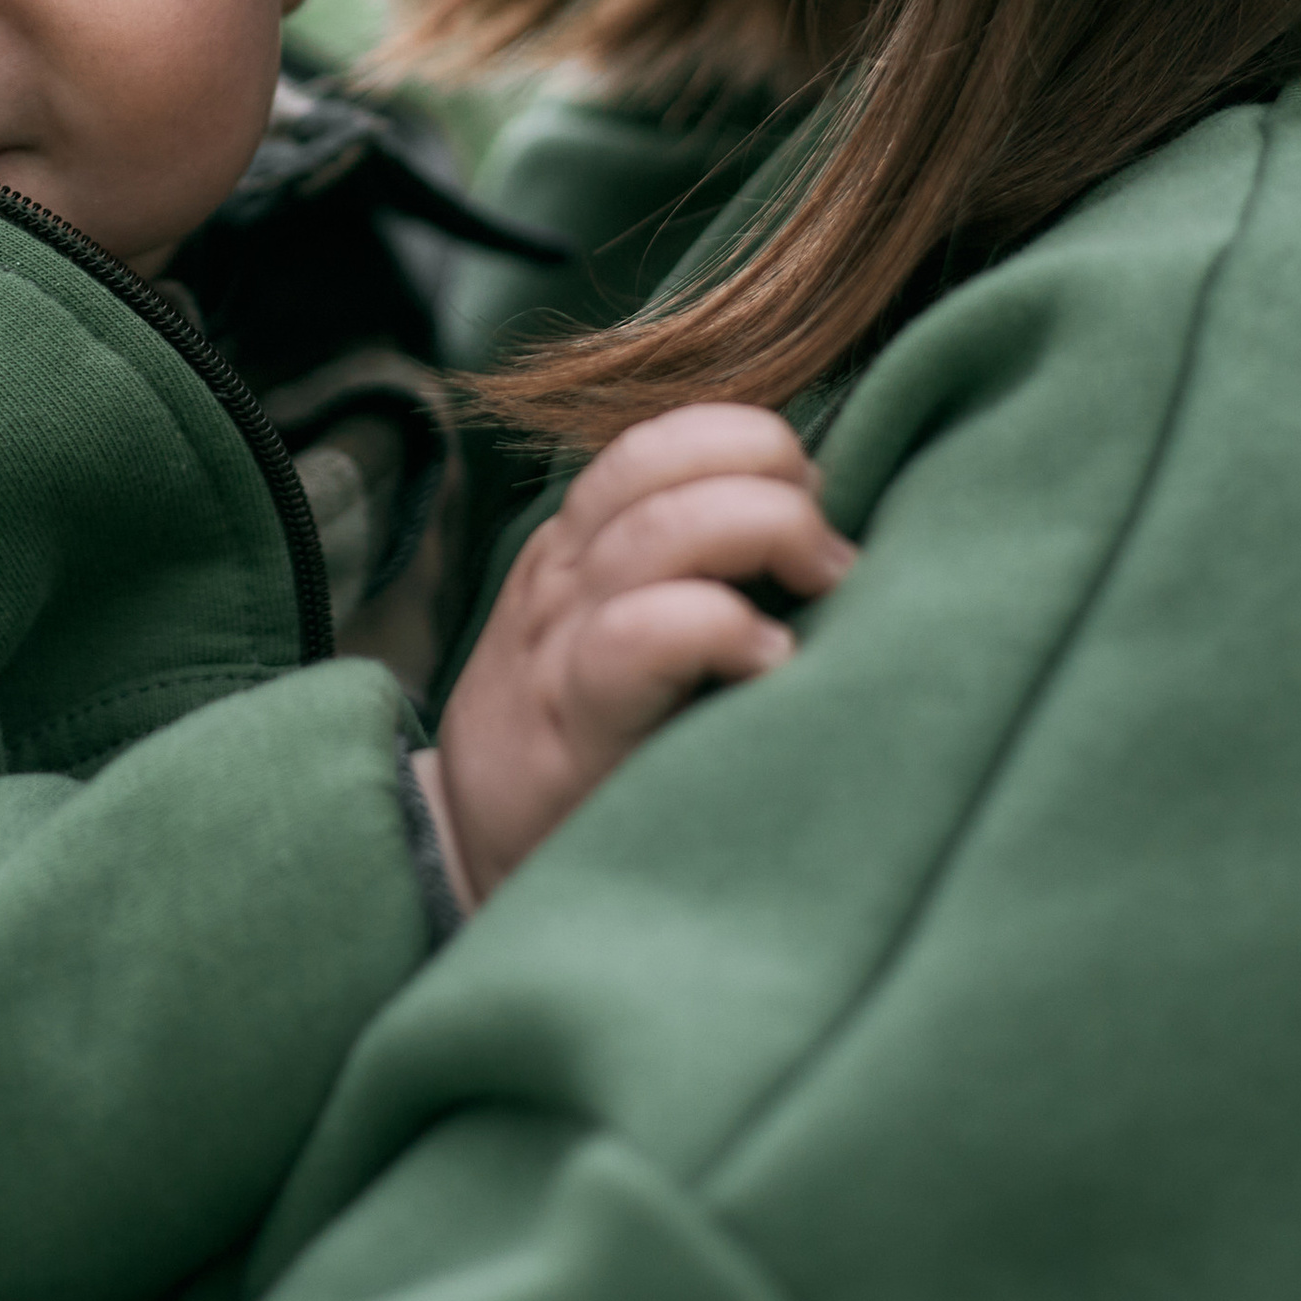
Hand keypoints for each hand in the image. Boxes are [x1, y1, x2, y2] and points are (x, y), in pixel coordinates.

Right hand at [419, 406, 853, 909]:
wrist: (471, 862)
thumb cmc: (586, 748)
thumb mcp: (615, 632)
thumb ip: (686, 572)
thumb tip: (825, 537)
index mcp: (579, 546)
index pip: (659, 438)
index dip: (749, 441)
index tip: (816, 500)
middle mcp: (564, 577)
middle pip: (661, 460)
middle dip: (770, 473)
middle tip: (830, 555)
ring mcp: (560, 645)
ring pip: (659, 530)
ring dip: (765, 532)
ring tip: (821, 590)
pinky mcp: (574, 727)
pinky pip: (639, 636)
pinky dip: (719, 627)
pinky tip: (771, 662)